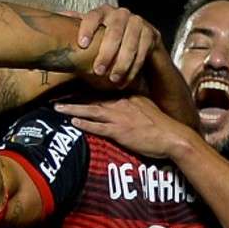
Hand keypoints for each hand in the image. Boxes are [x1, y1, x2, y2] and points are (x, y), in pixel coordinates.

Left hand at [55, 95, 195, 159]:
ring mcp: (120, 117)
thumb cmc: (161, 125)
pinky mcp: (121, 132)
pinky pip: (99, 127)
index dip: (84, 91)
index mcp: (128, 96)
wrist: (173, 137)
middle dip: (73, 98)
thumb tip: (122, 101)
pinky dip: (85, 124)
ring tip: (57, 108)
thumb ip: (132, 103)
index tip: (69, 90)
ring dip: (73, 109)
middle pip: (92, 99)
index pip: (102, 91)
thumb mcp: (146, 107)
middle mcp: (122, 103)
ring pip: (92, 110)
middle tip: (55, 98)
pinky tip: (73, 122)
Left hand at [76, 4, 157, 86]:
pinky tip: (125, 80)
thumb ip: (78, 26)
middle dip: (106, 53)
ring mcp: (138, 22)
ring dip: (121, 63)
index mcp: (104, 12)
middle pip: (114, 31)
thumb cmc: (108, 43)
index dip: (87, 28)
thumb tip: (59, 16)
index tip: (82, 44)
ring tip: (113, 79)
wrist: (138, 46)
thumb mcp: (92, 35)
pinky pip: (142, 52)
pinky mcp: (151, 33)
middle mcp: (121, 13)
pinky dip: (133, 68)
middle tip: (98, 71)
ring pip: (130, 43)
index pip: (93, 16)